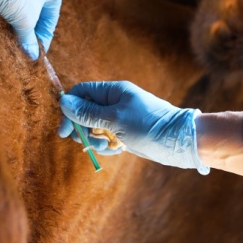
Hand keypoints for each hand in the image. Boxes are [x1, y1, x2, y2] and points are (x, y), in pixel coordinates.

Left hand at [0, 0, 63, 59]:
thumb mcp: (24, 20)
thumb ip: (28, 39)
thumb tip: (32, 55)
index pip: (51, 18)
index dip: (43, 38)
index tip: (35, 52)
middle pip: (37, 9)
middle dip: (28, 27)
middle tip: (20, 45)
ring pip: (23, 0)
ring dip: (17, 16)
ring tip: (8, 32)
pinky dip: (7, 4)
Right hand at [58, 81, 208, 173]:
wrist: (178, 142)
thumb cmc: (148, 125)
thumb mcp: (115, 119)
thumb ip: (88, 112)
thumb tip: (64, 102)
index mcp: (113, 91)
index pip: (82, 93)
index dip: (69, 109)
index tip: (64, 130)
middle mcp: (115, 103)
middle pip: (85, 112)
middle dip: (82, 128)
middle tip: (84, 141)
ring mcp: (120, 118)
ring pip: (94, 127)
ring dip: (94, 139)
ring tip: (106, 147)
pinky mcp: (125, 133)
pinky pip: (106, 138)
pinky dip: (106, 146)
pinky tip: (115, 151)